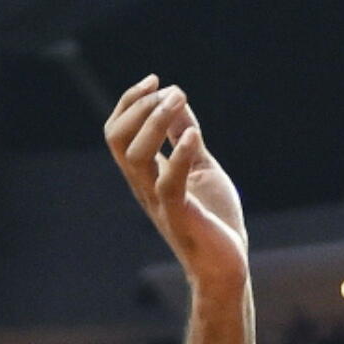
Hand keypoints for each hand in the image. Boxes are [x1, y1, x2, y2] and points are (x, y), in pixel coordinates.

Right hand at [105, 76, 247, 288]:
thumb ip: (185, 137)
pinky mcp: (180, 217)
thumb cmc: (214, 218)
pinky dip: (178, 156)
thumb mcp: (200, 166)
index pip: (117, 131)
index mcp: (145, 173)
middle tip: (170, 91)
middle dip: (139, 106)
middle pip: (117, 139)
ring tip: (180, 102)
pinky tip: (196, 136)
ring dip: (156, 121)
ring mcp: (159, 202)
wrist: (227, 264)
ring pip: (135, 156)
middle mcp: (144, 185)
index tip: (155, 79)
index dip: (130, 101)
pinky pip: (168, 184)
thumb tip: (176, 101)